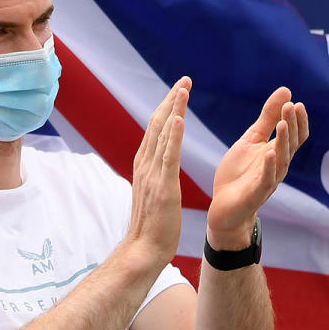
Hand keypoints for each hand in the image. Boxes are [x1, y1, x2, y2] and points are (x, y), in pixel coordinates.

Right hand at [124, 77, 191, 266]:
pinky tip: (179, 118)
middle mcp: (145, 165)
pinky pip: (168, 156)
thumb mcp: (154, 192)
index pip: (155, 129)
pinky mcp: (162, 186)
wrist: (143, 250)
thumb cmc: (152, 226)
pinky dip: (173, 135)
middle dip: (171, 100)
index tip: (179, 90)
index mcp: (144, 165)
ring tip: (183, 88)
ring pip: (162, 134)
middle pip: (157, 124)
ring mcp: (152, 174)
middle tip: (185, 80)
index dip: (167, 107)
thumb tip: (160, 164)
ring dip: (173, 109)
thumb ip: (156, 174)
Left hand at [207, 87, 308, 249]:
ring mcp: (268, 180)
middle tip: (291, 107)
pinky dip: (268, 167)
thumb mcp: (251, 140)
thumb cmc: (239, 173)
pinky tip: (269, 153)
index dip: (298, 120)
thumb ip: (268, 118)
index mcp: (277, 152)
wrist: (224, 207)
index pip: (296, 135)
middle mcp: (277, 166)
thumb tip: (287, 91)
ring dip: (283, 142)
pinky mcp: (255, 194)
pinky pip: (266, 180)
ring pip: (281, 160)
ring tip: (282, 124)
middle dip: (292, 125)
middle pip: (291, 144)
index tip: (296, 103)